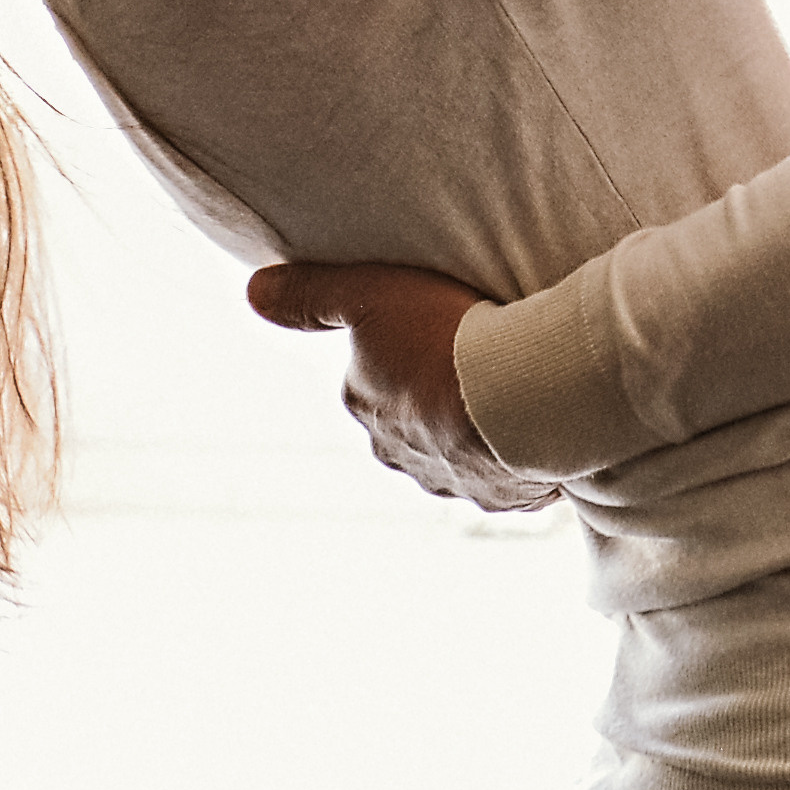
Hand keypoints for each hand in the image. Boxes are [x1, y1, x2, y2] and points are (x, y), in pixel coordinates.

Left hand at [246, 259, 559, 513]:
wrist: (521, 390)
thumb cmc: (443, 333)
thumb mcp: (367, 293)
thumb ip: (308, 295)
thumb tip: (252, 291)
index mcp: (366, 408)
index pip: (373, 379)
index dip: (404, 350)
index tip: (436, 327)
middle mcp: (400, 455)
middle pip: (414, 420)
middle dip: (437, 397)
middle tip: (475, 356)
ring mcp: (455, 482)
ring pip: (461, 452)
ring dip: (478, 428)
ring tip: (511, 386)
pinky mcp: (505, 498)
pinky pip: (510, 476)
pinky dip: (519, 453)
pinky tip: (536, 423)